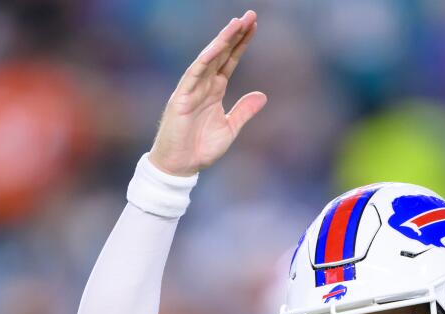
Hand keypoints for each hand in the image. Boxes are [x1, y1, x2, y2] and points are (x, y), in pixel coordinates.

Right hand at [149, 10, 266, 176]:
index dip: (241, 44)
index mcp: (215, 90)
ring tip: (237, 23)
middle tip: (250, 15)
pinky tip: (216, 47)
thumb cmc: (201, 149)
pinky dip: (205, 60)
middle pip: (221, 53)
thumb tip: (263, 95)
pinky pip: (194, 74)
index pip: (230, 60)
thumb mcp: (230, 128)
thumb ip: (244, 111)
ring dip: (222, 40)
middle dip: (235, 34)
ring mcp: (191, 89)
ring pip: (208, 58)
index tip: (253, 27)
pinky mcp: (181, 97)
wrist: (181, 167)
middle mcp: (203, 85)